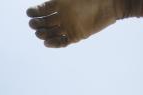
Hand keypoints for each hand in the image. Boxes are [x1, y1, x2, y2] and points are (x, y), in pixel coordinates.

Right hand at [27, 0, 142, 46]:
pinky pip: (62, 42)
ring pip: (51, 33)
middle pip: (44, 22)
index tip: (29, 13)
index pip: (42, 9)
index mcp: (60, 4)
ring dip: (43, 34)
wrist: (113, 4)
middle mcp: (62, 16)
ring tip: (40, 34)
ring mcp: (68, 26)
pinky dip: (54, 43)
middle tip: (33, 25)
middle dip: (36, 24)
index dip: (34, 12)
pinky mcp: (76, 35)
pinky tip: (47, 43)